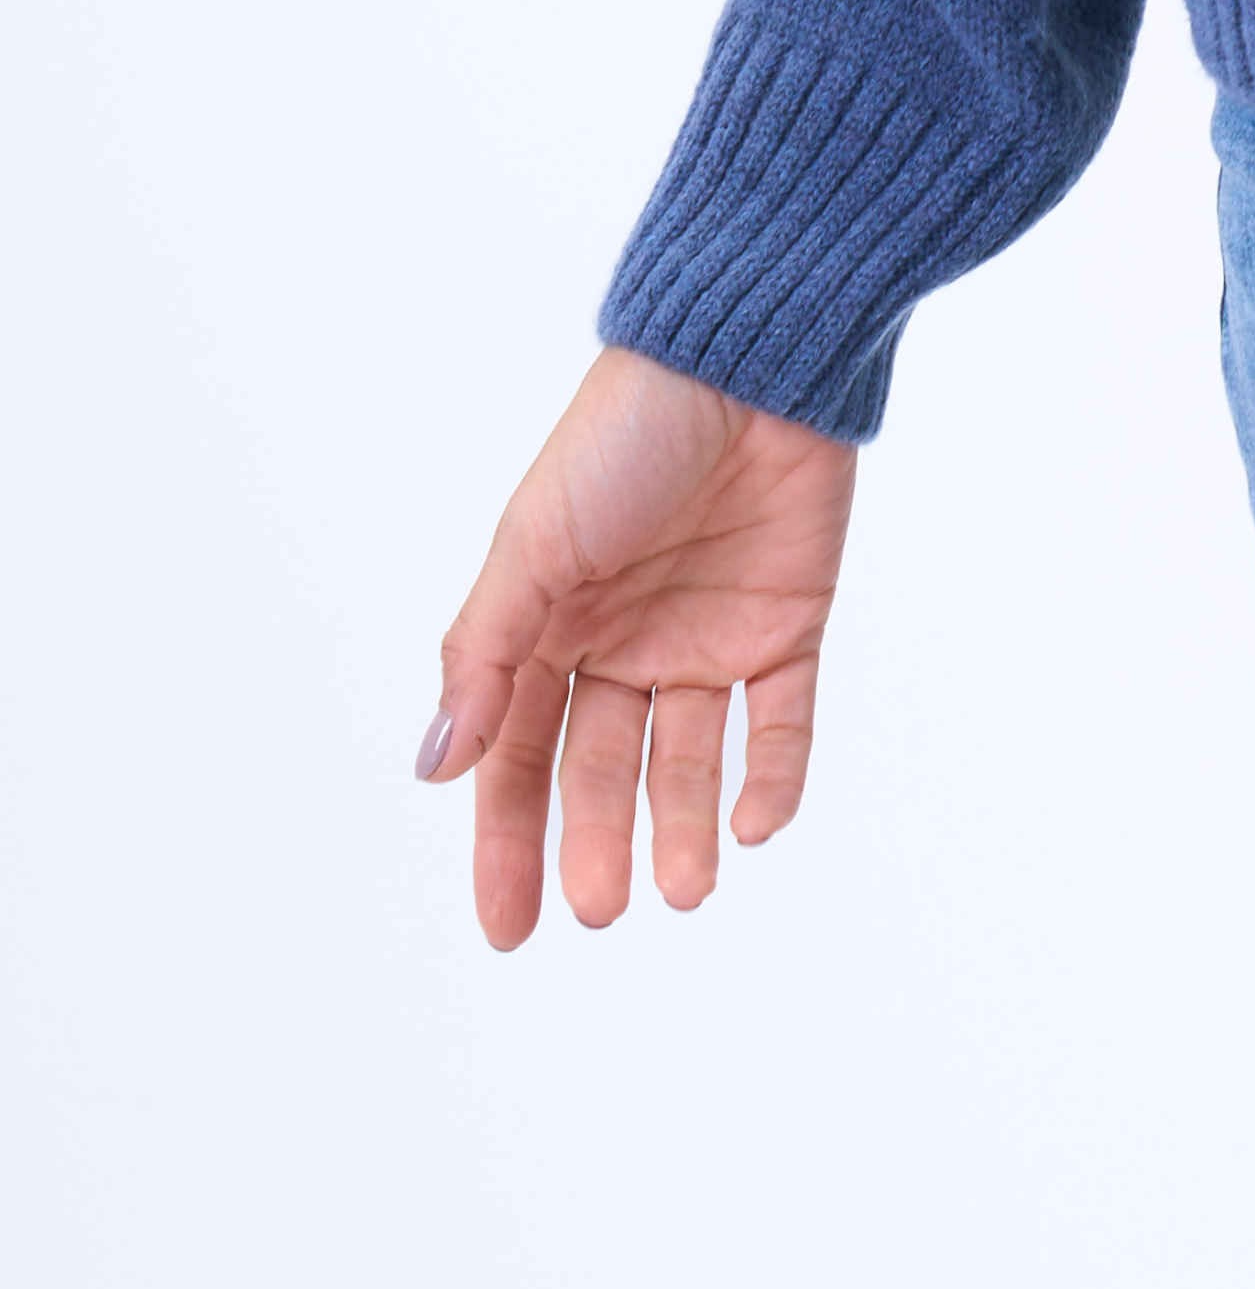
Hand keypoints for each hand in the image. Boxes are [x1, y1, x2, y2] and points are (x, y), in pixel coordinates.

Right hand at [419, 346, 857, 946]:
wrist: (744, 360)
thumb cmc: (623, 436)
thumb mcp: (533, 544)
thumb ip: (484, 654)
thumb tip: (432, 767)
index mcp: (551, 625)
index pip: (519, 756)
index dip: (508, 841)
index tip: (507, 928)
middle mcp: (625, 641)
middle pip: (601, 770)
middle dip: (596, 845)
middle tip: (600, 910)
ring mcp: (708, 635)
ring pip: (691, 761)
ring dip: (685, 827)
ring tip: (684, 890)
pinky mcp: (788, 623)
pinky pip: (781, 720)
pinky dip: (773, 777)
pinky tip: (756, 827)